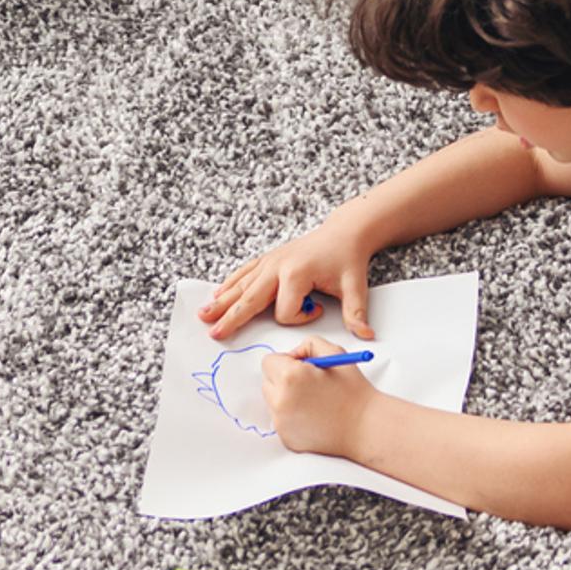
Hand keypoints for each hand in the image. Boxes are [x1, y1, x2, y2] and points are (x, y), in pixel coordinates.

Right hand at [203, 219, 376, 339]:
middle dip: (232, 317)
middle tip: (214, 333)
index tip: (317, 309)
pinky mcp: (268, 259)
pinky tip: (217, 294)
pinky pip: (244, 273)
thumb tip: (366, 337)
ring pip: (241, 285)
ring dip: (222, 301)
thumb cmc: (347, 259)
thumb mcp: (355, 286)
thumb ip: (356, 313)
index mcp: (297, 274)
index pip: (285, 312)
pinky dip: (230, 284)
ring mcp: (270, 261)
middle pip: (250, 298)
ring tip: (204, 315)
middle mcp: (278, 266)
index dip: (301, 319)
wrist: (343, 232)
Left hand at [261, 338, 376, 456]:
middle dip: (283, 379)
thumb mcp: (334, 352)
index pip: (268, 362)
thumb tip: (292, 355)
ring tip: (314, 400)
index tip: (302, 366)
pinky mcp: (286, 438)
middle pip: (267, 382)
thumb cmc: (352, 391)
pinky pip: (281, 420)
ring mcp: (281, 423)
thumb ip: (308, 345)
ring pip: (273, 402)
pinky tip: (314, 416)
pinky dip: (292, 416)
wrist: (364, 427)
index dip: (286, 361)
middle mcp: (280, 401)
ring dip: (286, 398)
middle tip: (308, 383)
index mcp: (290, 376)